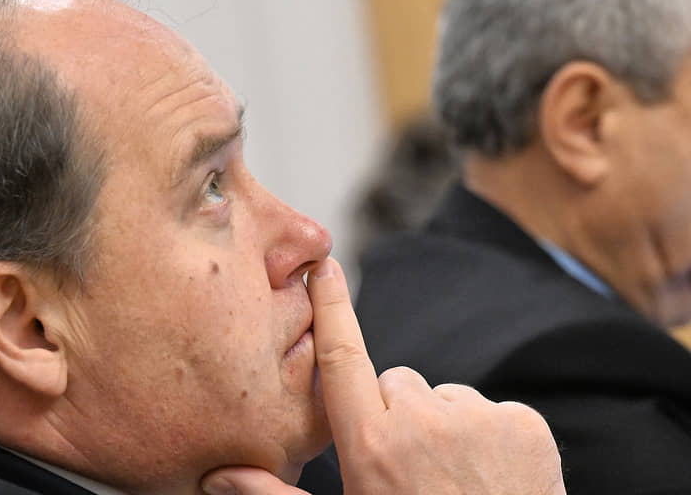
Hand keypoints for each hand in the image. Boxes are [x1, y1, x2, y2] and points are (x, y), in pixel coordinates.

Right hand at [201, 257, 564, 494]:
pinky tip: (493, 479)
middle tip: (409, 468)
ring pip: (445, 398)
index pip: (341, 356)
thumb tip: (216, 477)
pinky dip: (492, 437)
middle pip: (395, 383)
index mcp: (369, 446)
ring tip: (455, 480)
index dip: (330, 306)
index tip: (322, 266)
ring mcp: (477, 420)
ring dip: (445, 426)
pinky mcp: (524, 424)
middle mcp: (420, 422)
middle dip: (396, 412)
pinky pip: (494, 411)